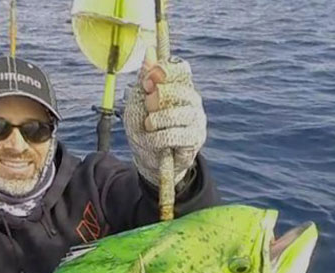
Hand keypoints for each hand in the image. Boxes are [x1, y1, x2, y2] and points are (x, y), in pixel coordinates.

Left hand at [123, 47, 206, 185]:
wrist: (149, 160)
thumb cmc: (144, 129)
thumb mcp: (137, 103)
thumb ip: (144, 79)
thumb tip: (149, 50)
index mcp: (179, 86)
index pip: (181, 69)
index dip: (164, 73)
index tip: (148, 83)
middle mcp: (192, 99)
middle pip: (178, 90)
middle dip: (156, 100)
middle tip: (147, 108)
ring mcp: (196, 119)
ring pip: (177, 114)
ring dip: (156, 121)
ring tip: (149, 127)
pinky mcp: (195, 138)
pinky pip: (176, 135)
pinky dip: (159, 138)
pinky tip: (153, 142)